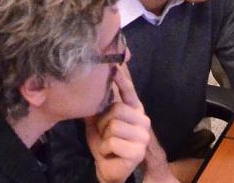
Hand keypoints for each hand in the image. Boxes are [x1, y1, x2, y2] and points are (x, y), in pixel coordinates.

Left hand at [85, 64, 151, 182]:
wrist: (108, 168)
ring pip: (113, 125)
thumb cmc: (104, 143)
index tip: (116, 66)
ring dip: (103, 137)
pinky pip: (112, 142)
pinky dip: (104, 149)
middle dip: (103, 122)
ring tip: (107, 144)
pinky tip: (110, 153)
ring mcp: (143, 136)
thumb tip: (89, 86)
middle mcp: (143, 120)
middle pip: (117, 108)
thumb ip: (98, 105)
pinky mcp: (138, 151)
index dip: (123, 80)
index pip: (130, 92)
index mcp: (135, 111)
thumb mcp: (98, 122)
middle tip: (104, 134)